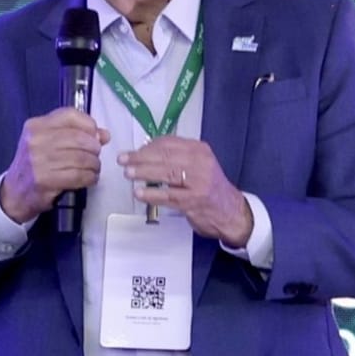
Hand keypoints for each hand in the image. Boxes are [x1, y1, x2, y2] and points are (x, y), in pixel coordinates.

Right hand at [0, 108, 108, 223]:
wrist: (14, 193)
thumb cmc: (35, 164)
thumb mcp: (48, 143)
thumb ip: (75, 134)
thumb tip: (104, 135)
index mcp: (36, 126)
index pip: (69, 115)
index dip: (89, 124)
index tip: (95, 135)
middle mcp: (35, 140)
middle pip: (79, 138)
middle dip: (94, 148)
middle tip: (96, 156)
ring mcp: (38, 161)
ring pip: (81, 158)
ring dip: (94, 164)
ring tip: (94, 168)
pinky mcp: (44, 180)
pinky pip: (78, 175)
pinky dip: (90, 177)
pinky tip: (90, 178)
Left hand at [119, 137, 252, 246]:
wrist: (231, 212)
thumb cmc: (209, 187)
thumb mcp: (198, 164)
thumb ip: (176, 157)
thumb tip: (146, 151)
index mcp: (199, 150)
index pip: (168, 143)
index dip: (147, 147)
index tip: (133, 151)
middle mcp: (200, 162)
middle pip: (165, 156)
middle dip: (140, 157)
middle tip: (123, 160)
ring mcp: (198, 182)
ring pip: (166, 173)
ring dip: (143, 172)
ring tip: (128, 173)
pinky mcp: (194, 201)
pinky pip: (168, 195)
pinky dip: (152, 194)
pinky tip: (139, 193)